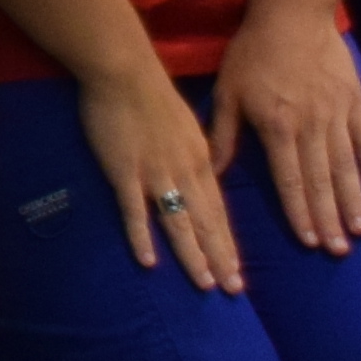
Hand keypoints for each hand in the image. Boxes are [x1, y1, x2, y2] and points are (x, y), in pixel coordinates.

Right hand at [73, 59, 240, 293]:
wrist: (125, 72)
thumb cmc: (153, 93)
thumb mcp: (187, 124)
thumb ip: (196, 152)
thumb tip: (205, 175)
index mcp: (200, 160)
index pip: (219, 210)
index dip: (227, 242)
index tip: (236, 270)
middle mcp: (184, 172)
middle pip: (206, 222)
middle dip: (221, 258)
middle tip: (232, 289)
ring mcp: (155, 174)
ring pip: (179, 222)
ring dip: (193, 255)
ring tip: (205, 283)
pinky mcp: (124, 172)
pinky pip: (135, 211)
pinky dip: (142, 237)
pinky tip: (148, 261)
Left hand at [205, 0, 360, 255]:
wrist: (292, 13)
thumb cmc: (253, 52)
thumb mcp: (228, 91)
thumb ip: (223, 134)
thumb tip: (211, 172)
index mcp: (277, 126)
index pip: (290, 179)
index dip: (299, 212)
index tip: (308, 241)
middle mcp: (311, 125)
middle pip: (321, 180)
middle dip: (329, 218)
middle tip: (338, 250)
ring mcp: (337, 113)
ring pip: (346, 165)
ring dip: (353, 201)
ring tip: (359, 231)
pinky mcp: (355, 99)